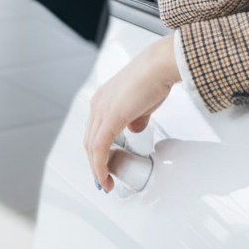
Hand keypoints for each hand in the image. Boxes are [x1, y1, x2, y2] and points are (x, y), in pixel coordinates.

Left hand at [83, 35, 178, 191]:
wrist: (160, 65)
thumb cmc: (155, 78)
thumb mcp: (143, 104)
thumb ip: (136, 118)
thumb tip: (134, 129)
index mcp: (103, 98)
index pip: (93, 131)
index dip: (96, 151)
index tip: (102, 166)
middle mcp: (98, 103)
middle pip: (89, 141)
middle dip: (95, 163)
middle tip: (102, 178)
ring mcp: (101, 110)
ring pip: (91, 147)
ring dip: (97, 168)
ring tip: (105, 182)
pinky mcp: (110, 118)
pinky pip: (99, 148)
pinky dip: (101, 165)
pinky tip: (106, 176)